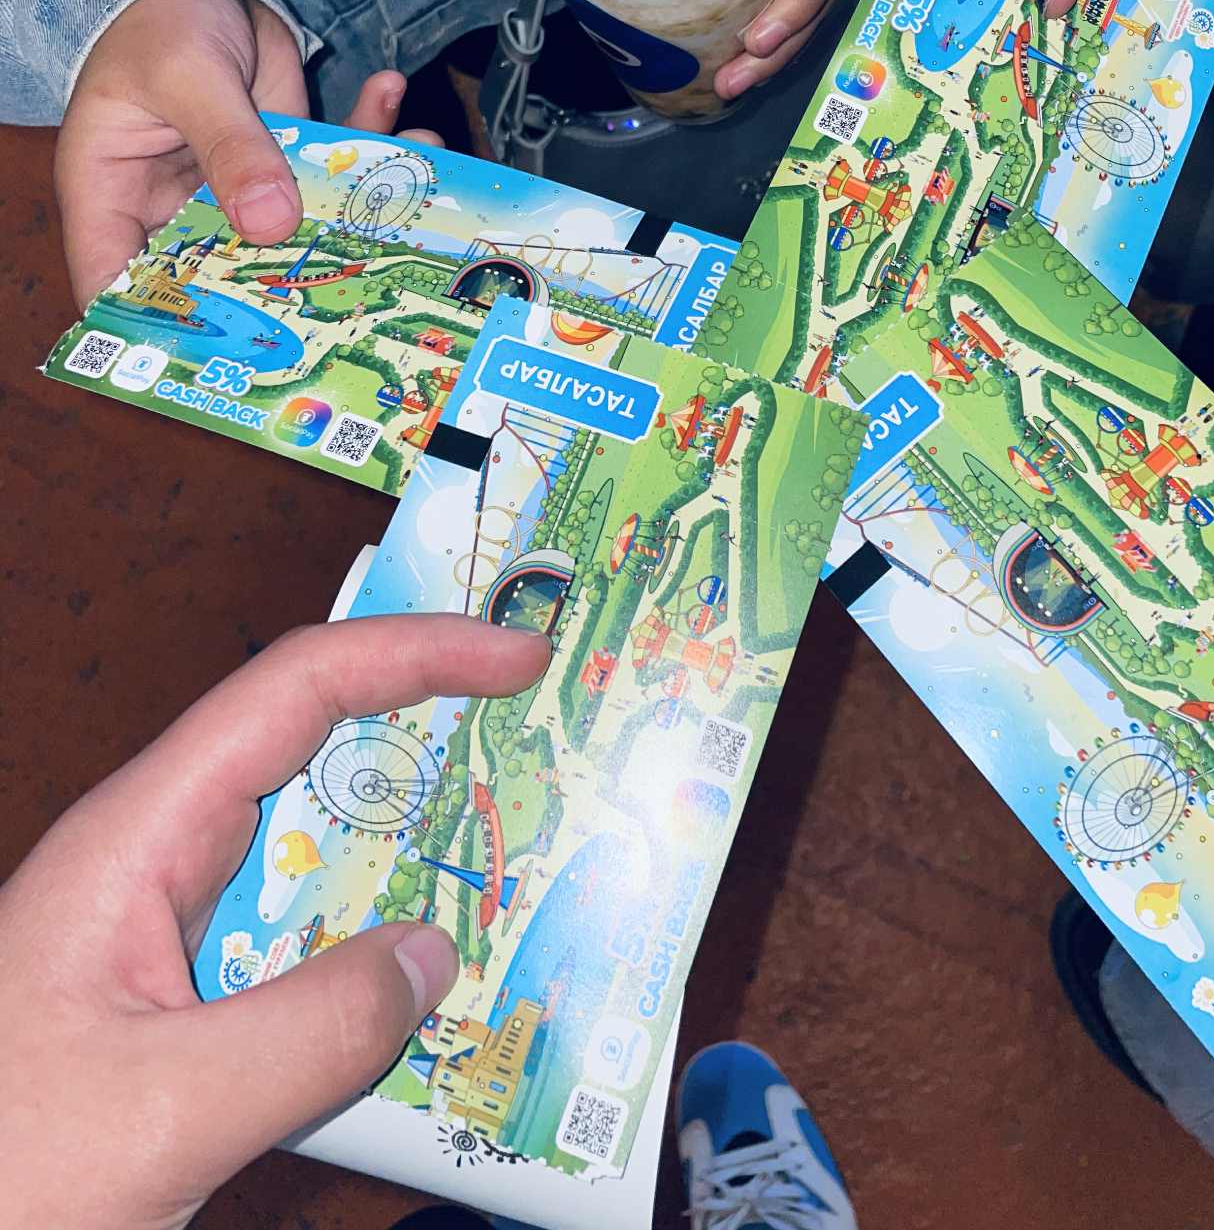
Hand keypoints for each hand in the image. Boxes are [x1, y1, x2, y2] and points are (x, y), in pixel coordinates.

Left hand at [0, 615, 550, 1229]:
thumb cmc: (0, 1173)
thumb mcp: (164, 1110)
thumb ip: (311, 1034)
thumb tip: (435, 956)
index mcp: (140, 836)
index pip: (296, 690)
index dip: (416, 654)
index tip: (520, 658)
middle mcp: (154, 859)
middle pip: (313, 754)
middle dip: (431, 741)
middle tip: (546, 750)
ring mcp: (160, 933)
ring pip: (311, 860)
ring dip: (408, 864)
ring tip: (519, 868)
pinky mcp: (170, 1005)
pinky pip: (292, 949)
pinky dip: (369, 957)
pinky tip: (430, 1002)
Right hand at [56, 0, 429, 307]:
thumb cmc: (155, 20)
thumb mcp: (185, 77)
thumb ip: (229, 145)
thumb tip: (271, 221)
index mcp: (113, 199)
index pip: (120, 285)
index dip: (164, 326)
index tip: (230, 346)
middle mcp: (171, 207)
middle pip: (221, 270)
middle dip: (291, 279)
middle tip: (359, 283)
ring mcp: (232, 186)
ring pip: (294, 220)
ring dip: (354, 203)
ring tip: (410, 173)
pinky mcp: (280, 155)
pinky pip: (325, 163)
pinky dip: (365, 135)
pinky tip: (391, 96)